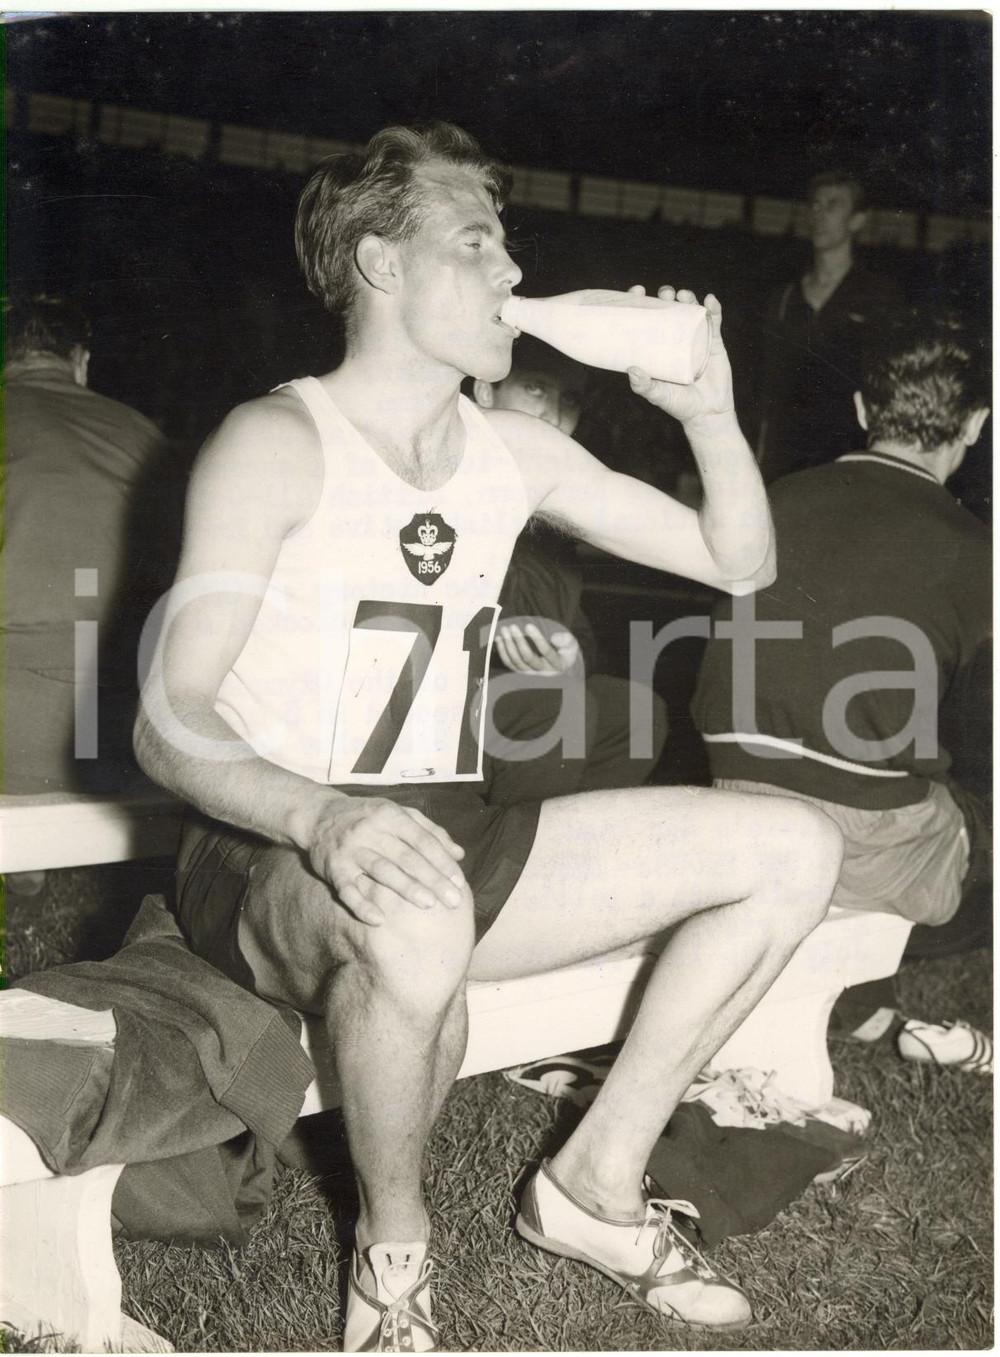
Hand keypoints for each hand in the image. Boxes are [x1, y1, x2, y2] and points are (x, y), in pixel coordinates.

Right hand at [304, 793, 469, 926]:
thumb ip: (430, 831)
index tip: (458, 882)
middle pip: (406, 857)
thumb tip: (459, 854)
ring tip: (428, 905)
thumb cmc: (368, 817)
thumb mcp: (398, 814)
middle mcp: (370, 831)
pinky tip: (378, 920)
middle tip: (453, 901)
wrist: (319, 815)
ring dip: (405, 888)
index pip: (421, 840)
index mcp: (390, 815)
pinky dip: (362, 905)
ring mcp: (351, 850)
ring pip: (381, 871)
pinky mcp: (333, 868)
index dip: (441, 861)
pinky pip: (347, 890)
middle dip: (431, 879)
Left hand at [495, 621, 580, 675]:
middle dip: (519, 641)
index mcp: (557, 665)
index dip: (537, 639)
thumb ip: (566, 640)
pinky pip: (509, 664)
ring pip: (516, 661)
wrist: (560, 665)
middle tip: (512, 626)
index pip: (546, 652)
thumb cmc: (565, 652)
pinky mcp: (521, 673)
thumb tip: (554, 638)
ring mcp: (531, 674)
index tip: (528, 625)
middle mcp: (543, 672)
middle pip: (528, 657)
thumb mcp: (571, 645)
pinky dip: (502, 652)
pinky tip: (499, 639)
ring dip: (508, 645)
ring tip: (505, 630)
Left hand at [626, 287, 734, 427]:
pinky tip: (710, 299)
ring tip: (683, 296)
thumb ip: (645, 386)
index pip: (646, 319)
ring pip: (691, 311)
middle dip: (665, 297)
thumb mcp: (658, 395)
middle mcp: (674, 339)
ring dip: (687, 298)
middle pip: (668, 310)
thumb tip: (632, 370)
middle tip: (664, 294)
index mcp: (656, 347)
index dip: (641, 302)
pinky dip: (713, 308)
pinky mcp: (713, 342)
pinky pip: (714, 321)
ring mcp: (695, 338)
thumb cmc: (679, 404)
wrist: (708, 414)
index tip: (636, 291)